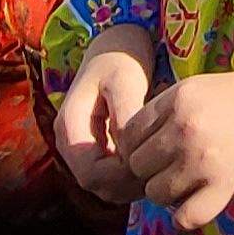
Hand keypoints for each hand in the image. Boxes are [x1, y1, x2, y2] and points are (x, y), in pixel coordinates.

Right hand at [53, 26, 156, 203]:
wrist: (116, 47)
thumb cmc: (121, 58)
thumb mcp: (125, 80)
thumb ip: (125, 115)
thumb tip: (130, 152)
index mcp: (69, 126)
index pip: (91, 174)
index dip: (121, 176)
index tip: (151, 162)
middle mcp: (70, 144)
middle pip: (97, 185)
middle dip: (129, 183)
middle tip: (164, 169)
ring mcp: (81, 150)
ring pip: (106, 186)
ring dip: (133, 183)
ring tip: (163, 166)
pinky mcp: (97, 151)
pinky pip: (113, 178)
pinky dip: (133, 177)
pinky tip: (156, 162)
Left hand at [118, 58, 233, 228]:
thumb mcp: (197, 88)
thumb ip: (162, 113)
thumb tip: (127, 151)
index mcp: (177, 99)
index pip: (129, 135)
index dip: (138, 144)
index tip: (156, 148)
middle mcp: (186, 129)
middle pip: (137, 165)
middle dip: (151, 168)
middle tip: (175, 164)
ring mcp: (204, 161)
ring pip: (155, 193)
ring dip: (168, 191)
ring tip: (190, 179)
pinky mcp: (224, 188)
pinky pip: (183, 217)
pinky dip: (187, 213)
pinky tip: (200, 199)